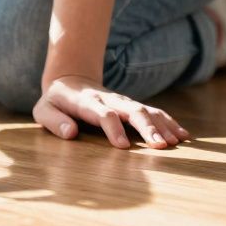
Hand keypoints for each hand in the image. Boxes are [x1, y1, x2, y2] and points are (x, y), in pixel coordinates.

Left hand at [33, 75, 189, 149]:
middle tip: (160, 146)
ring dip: (162, 126)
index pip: (102, 113)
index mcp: (86, 102)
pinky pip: (154, 112)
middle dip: (147, 127)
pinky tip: (183, 135)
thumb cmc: (55, 101)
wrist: (70, 79)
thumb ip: (53, 121)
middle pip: (132, 110)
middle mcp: (109, 100)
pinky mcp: (132, 106)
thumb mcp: (43, 109)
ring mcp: (123, 102)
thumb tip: (70, 133)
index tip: (122, 147)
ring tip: (176, 142)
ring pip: (146, 110)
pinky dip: (169, 122)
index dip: (113, 128)